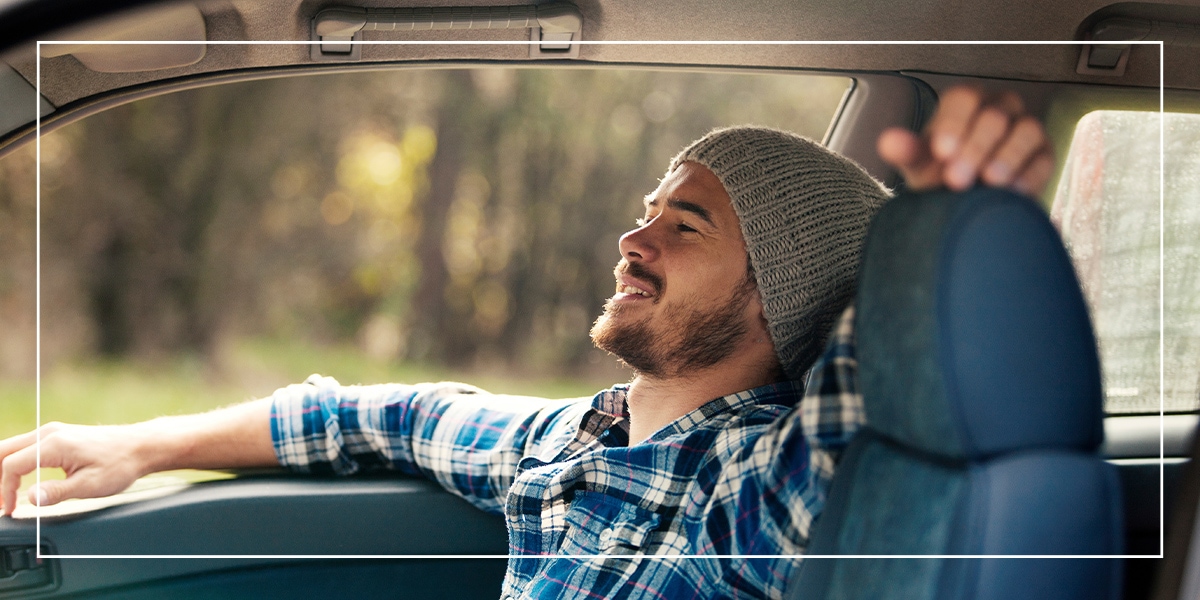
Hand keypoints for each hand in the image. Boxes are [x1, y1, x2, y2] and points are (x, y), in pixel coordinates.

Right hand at [0, 422, 152, 515]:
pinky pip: (25, 447)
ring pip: (12, 447)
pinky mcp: (58, 435)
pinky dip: (14, 463)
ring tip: (4, 495)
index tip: (10, 510)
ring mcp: (52, 432)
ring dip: (3, 470)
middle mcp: (49, 433)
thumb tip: (30, 498)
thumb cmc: (119, 465)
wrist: (140, 446)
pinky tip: (17, 481)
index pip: (11, 465)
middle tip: (0, 502)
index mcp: (53, 444)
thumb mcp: (90, 486)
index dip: (5, 490)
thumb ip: (57, 492)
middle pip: (3, 451)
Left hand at [877, 86, 1054, 196]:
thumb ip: (907, 152)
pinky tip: (1013, 192)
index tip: (942, 152)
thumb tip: (888, 142)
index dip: (954, 123)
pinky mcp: (1044, 155)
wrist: (965, 205)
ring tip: (989, 183)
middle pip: (994, 116)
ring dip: (1007, 157)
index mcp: (964, 105)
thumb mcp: (920, 166)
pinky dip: (1029, 175)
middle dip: (976, 148)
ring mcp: (1024, 129)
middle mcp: (998, 110)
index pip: (964, 98)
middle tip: (957, 179)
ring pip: (1026, 130)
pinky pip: (1044, 158)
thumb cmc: (941, 177)